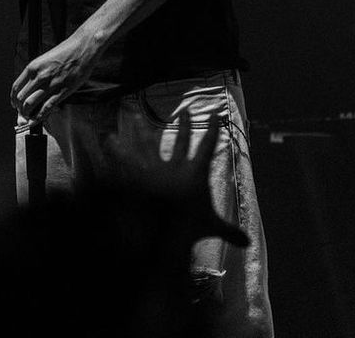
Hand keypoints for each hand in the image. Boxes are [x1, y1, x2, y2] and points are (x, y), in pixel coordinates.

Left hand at [10, 31, 100, 121]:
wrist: (83, 48)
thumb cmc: (66, 52)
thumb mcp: (45, 59)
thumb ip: (37, 73)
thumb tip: (29, 89)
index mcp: (33, 67)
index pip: (16, 87)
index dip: (13, 99)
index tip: (15, 104)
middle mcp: (39, 76)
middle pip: (21, 98)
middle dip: (19, 108)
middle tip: (22, 112)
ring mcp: (50, 84)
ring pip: (30, 104)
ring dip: (27, 114)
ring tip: (28, 117)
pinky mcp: (62, 91)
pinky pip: (47, 108)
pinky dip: (39, 116)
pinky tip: (37, 120)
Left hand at [103, 113, 248, 246]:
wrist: (160, 226)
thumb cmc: (187, 224)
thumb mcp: (211, 226)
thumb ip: (229, 232)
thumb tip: (248, 242)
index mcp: (194, 172)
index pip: (208, 147)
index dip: (213, 131)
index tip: (216, 115)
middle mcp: (174, 165)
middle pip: (181, 141)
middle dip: (184, 126)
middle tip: (185, 112)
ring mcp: (154, 169)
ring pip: (147, 145)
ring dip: (141, 131)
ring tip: (133, 116)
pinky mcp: (136, 176)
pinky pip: (124, 161)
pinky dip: (116, 152)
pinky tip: (106, 140)